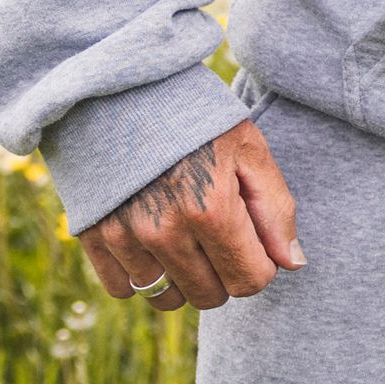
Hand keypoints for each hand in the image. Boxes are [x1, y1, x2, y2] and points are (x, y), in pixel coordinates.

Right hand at [76, 117, 301, 313]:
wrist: (120, 85)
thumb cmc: (194, 115)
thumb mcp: (248, 148)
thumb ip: (275, 209)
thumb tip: (292, 265)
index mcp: (211, 208)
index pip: (249, 281)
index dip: (260, 265)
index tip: (253, 239)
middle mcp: (164, 231)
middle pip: (210, 296)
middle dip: (224, 272)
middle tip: (219, 231)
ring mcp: (124, 236)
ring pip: (167, 298)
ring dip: (183, 276)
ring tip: (185, 232)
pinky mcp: (92, 235)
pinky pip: (123, 289)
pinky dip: (142, 274)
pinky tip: (151, 239)